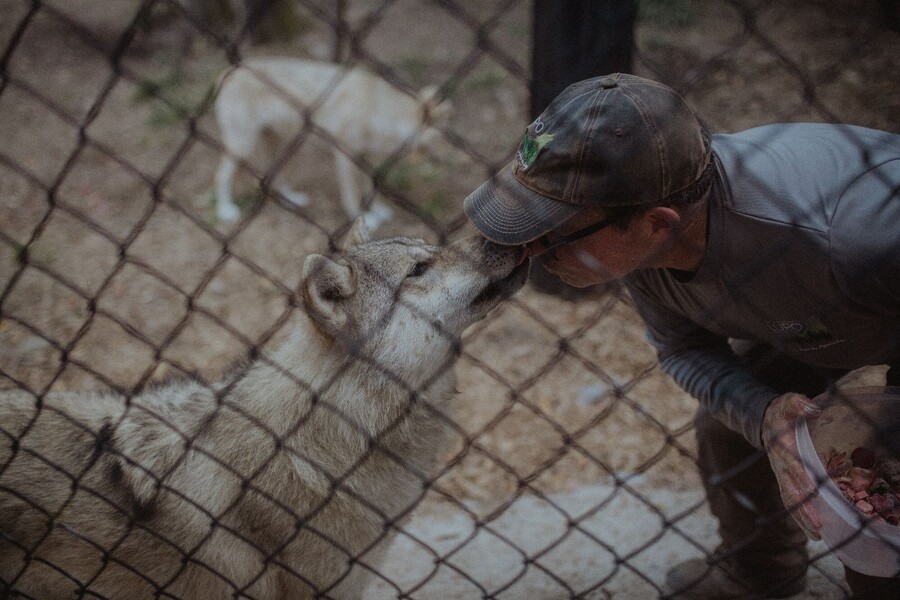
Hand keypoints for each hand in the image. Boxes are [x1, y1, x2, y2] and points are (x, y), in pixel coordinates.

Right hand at [761, 392, 822, 539]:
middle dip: (803, 509)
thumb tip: (814, 408)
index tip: (814, 492)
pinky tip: (814, 530)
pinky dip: (800, 516)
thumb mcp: (787, 402)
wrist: (763, 420)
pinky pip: (791, 500)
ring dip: (802, 518)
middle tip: (817, 526)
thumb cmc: (780, 413)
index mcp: (782, 448)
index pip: (793, 465)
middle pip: (790, 490)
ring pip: (789, 500)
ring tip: (817, 536)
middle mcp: (780, 465)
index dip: (802, 478)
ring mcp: (781, 475)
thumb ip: (798, 403)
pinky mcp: (784, 480)